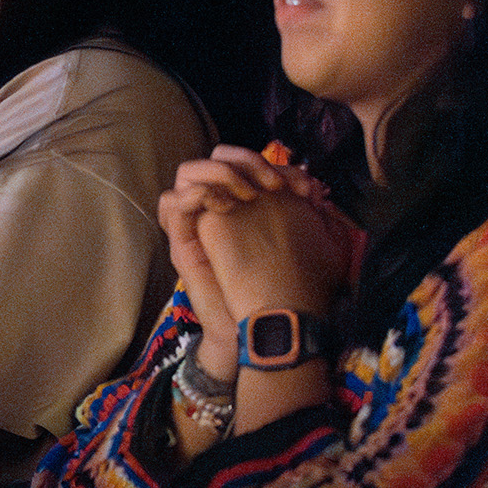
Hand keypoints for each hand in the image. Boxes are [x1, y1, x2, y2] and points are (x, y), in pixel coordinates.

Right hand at [162, 148, 356, 371]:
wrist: (267, 327)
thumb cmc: (292, 288)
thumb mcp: (313, 244)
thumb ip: (312, 216)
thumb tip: (316, 187)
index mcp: (250, 207)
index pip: (248, 163)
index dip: (273, 164)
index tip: (303, 186)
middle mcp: (222, 209)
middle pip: (215, 159)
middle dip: (242, 160)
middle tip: (271, 184)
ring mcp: (199, 223)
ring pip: (188, 173)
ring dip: (216, 173)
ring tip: (246, 193)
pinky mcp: (183, 241)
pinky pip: (171, 202)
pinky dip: (194, 193)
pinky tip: (224, 204)